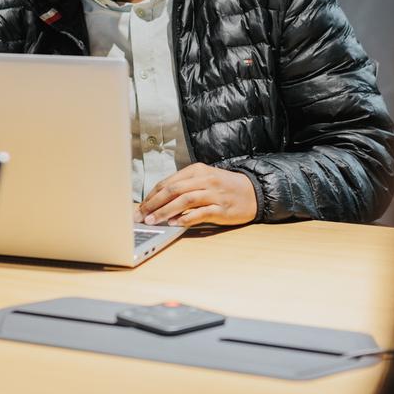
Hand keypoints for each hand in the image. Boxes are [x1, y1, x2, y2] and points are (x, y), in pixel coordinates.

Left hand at [136, 164, 257, 227]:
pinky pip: (200, 212)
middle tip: (141, 215)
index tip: (141, 207)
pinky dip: (186, 218)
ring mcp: (213, 193)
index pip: (168, 182)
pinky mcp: (221, 208)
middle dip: (154, 203)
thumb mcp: (204, 180)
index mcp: (197, 170)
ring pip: (184, 200)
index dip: (152, 195)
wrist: (253, 192)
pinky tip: (175, 223)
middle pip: (173, 190)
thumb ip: (185, 187)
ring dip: (165, 211)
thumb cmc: (225, 187)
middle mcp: (204, 179)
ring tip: (153, 221)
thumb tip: (159, 202)